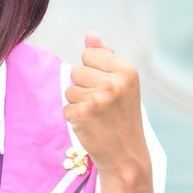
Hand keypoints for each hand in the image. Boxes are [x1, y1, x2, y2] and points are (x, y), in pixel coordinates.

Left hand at [63, 33, 150, 186]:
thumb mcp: (121, 85)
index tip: (107, 89)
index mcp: (126, 71)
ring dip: (77, 103)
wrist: (125, 156)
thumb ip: (105, 58)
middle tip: (102, 106)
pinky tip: (90, 126)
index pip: (89, 54)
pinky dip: (74, 118)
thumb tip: (90, 35)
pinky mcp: (82, 114)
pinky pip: (65, 107)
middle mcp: (114, 82)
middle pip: (77, 71)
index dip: (93, 71)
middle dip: (84, 88)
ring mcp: (98, 99)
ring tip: (96, 116)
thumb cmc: (122, 119)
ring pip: (69, 89)